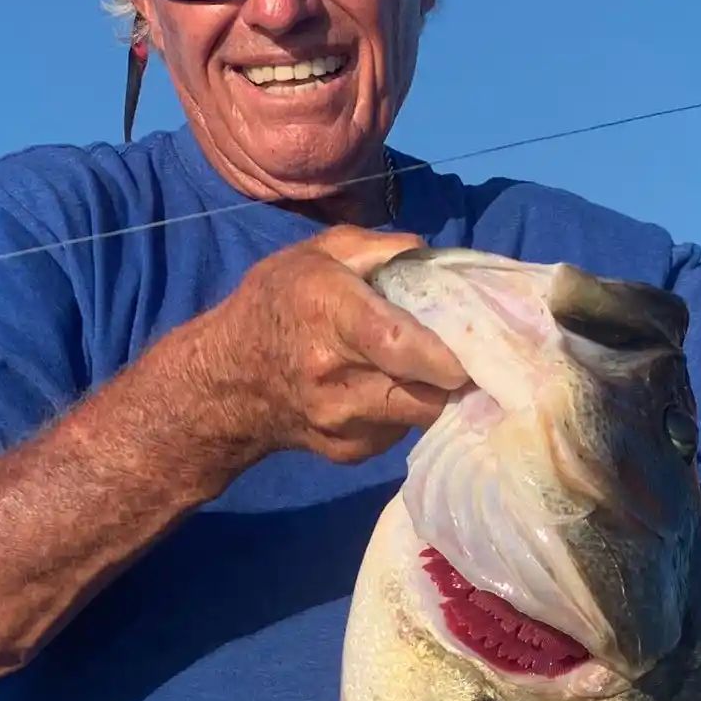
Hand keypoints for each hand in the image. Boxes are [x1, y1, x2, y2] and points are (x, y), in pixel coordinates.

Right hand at [223, 226, 468, 463]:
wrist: (226, 384)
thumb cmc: (274, 306)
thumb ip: (375, 248)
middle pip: (423, 391)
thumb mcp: (313, 256)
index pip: (396, 344)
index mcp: (326, 314)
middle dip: (456, 376)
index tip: (474, 348)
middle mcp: (334, 376)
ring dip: (434, 392)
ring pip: (420, 414)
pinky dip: (408, 408)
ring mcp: (342, 423)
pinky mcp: (351, 452)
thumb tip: (429, 254)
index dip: (443, 353)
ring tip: (431, 367)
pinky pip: (402, 430)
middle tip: (473, 356)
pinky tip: (392, 388)